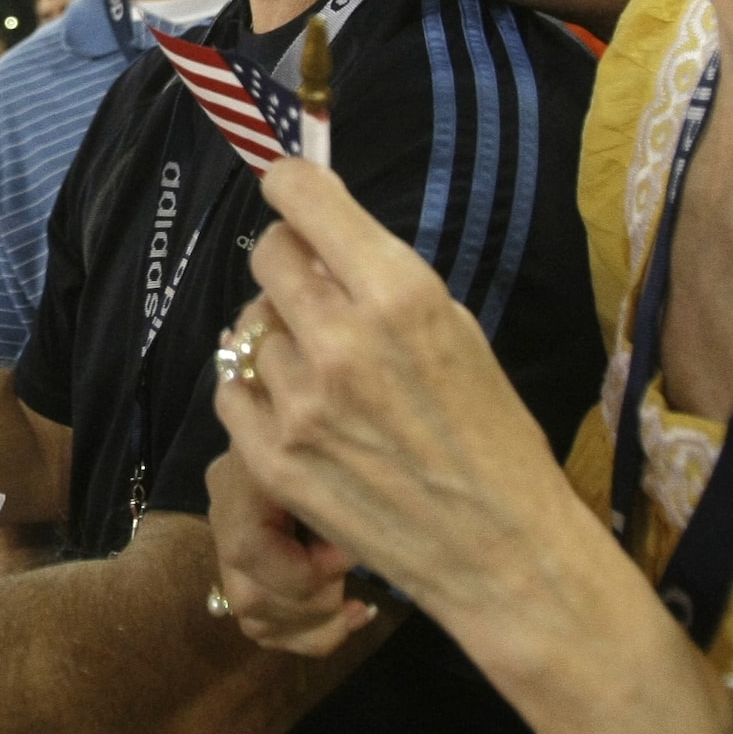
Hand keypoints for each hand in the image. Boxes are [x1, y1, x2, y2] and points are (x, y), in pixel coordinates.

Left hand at [210, 161, 604, 683]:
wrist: (502, 549)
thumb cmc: (492, 435)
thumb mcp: (456, 331)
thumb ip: (383, 283)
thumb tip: (320, 242)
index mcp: (400, 295)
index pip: (305, 199)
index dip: (290, 184)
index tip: (288, 184)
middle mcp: (342, 340)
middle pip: (268, 254)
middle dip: (289, 262)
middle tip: (314, 289)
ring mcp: (300, 403)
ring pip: (251, 329)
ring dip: (281, 341)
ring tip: (326, 377)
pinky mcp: (273, 459)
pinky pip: (231, 392)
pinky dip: (256, 394)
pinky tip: (299, 411)